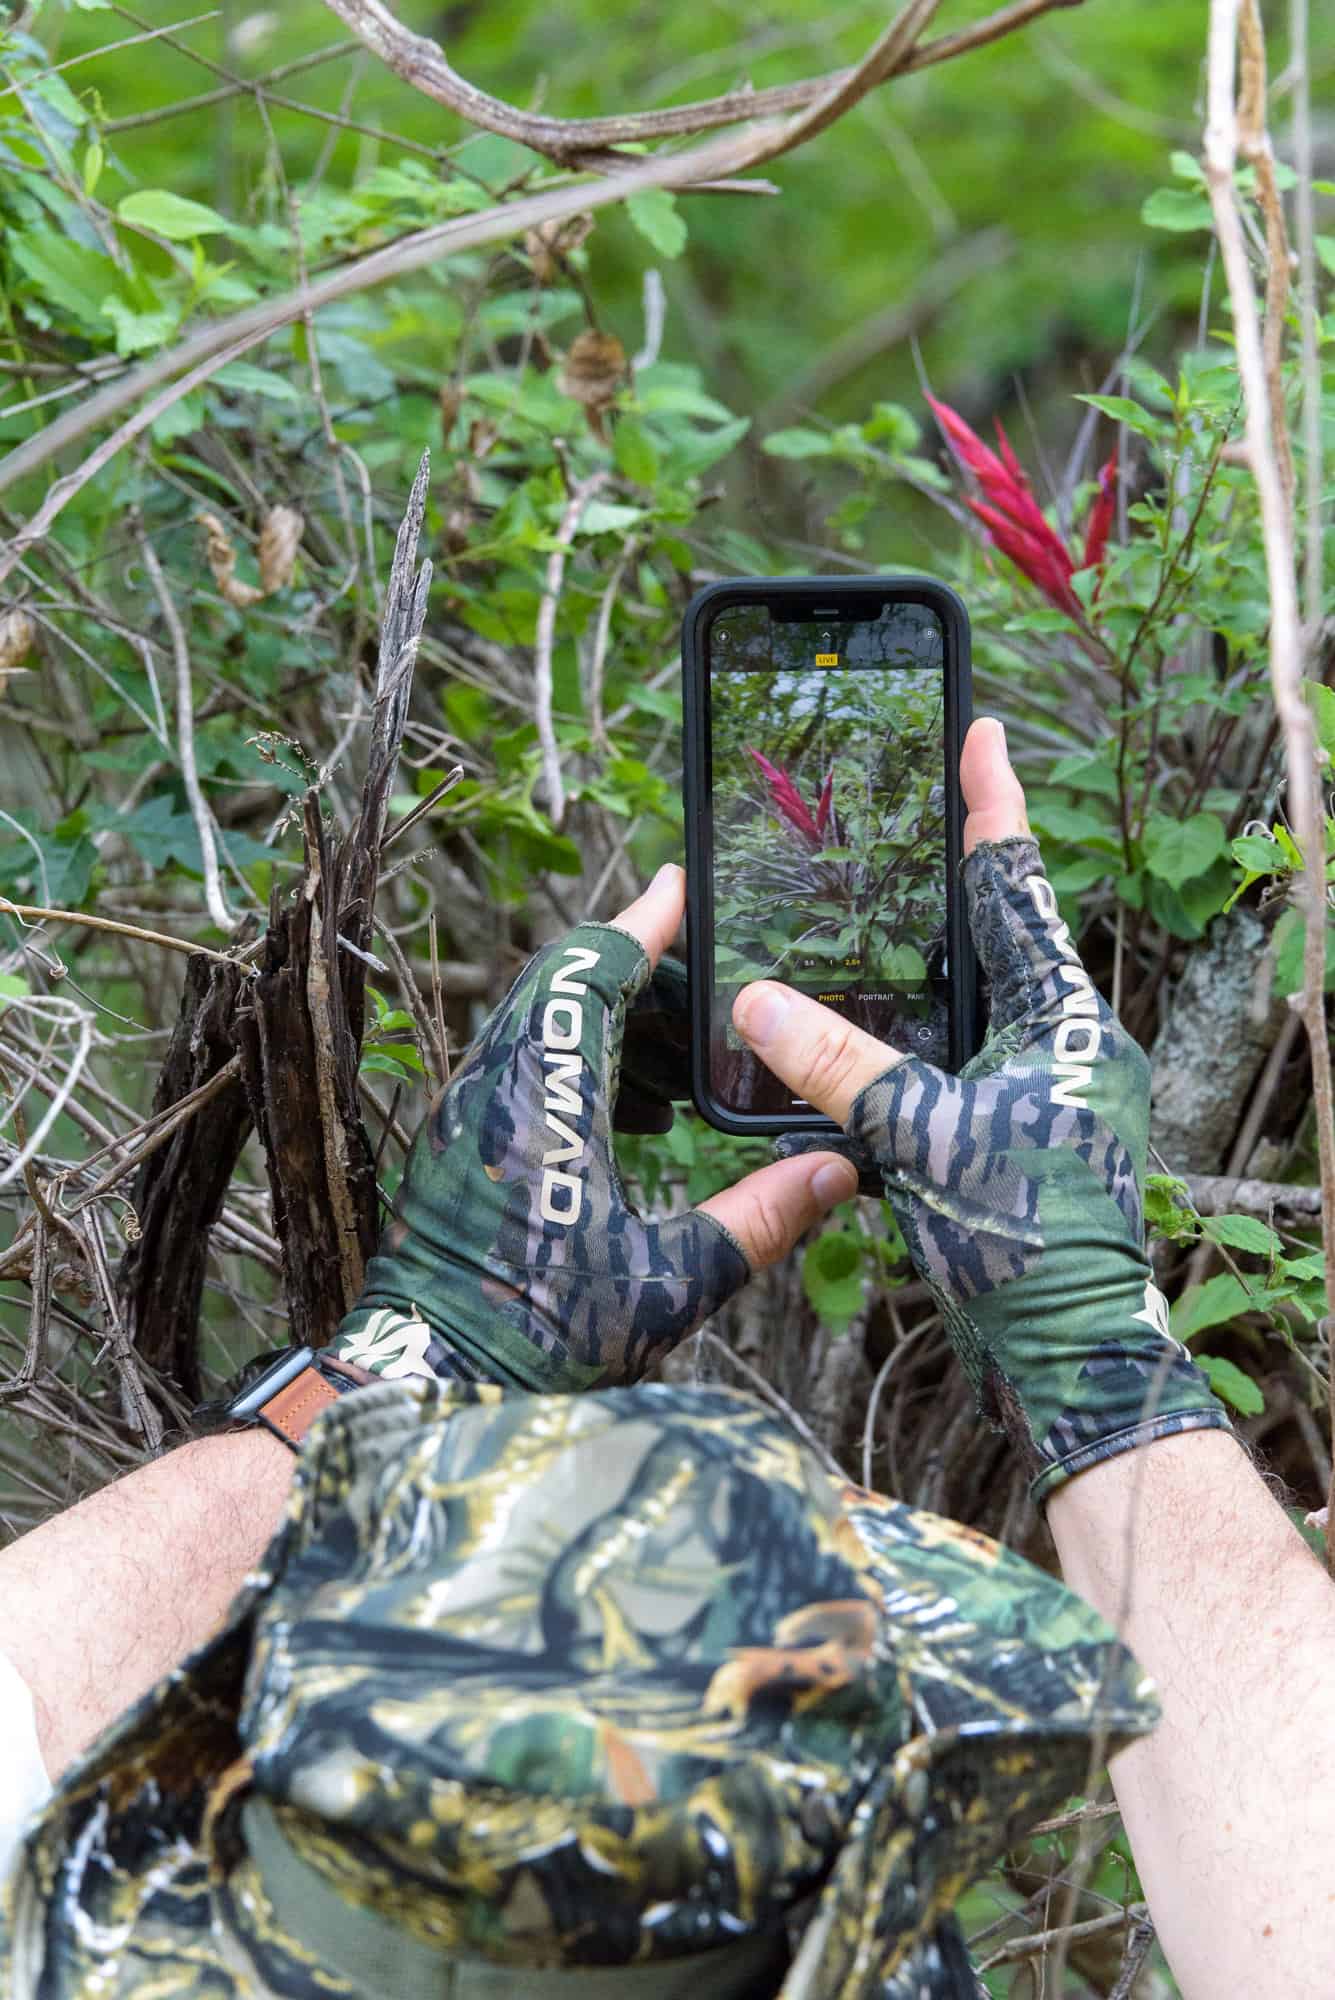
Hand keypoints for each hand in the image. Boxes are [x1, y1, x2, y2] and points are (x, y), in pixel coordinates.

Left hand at [328, 867, 856, 1391]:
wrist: (426, 1387)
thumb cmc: (534, 1339)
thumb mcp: (666, 1284)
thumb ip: (757, 1221)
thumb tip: (838, 1173)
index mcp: (543, 1098)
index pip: (591, 971)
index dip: (643, 923)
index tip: (685, 884)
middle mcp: (495, 1088)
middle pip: (566, 985)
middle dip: (643, 974)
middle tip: (715, 989)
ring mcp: (472, 1114)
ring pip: (542, 1024)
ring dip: (614, 1020)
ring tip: (688, 1055)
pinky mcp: (464, 1146)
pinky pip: (526, 1065)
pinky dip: (585, 1061)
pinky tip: (639, 1114)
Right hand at [733, 717, 1228, 1501]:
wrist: (1072, 1350)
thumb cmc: (1026, 1243)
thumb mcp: (922, 1137)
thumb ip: (837, 1064)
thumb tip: (756, 1001)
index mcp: (1062, 1019)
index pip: (1018, 885)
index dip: (991, 803)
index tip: (979, 729)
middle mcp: (1065, 1039)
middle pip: (1005, 928)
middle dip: (963, 865)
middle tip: (918, 802)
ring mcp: (1049, 1085)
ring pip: (984, 991)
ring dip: (941, 945)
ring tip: (888, 895)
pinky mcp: (1023, 1128)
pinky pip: (968, 1048)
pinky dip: (926, 1020)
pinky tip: (877, 1020)